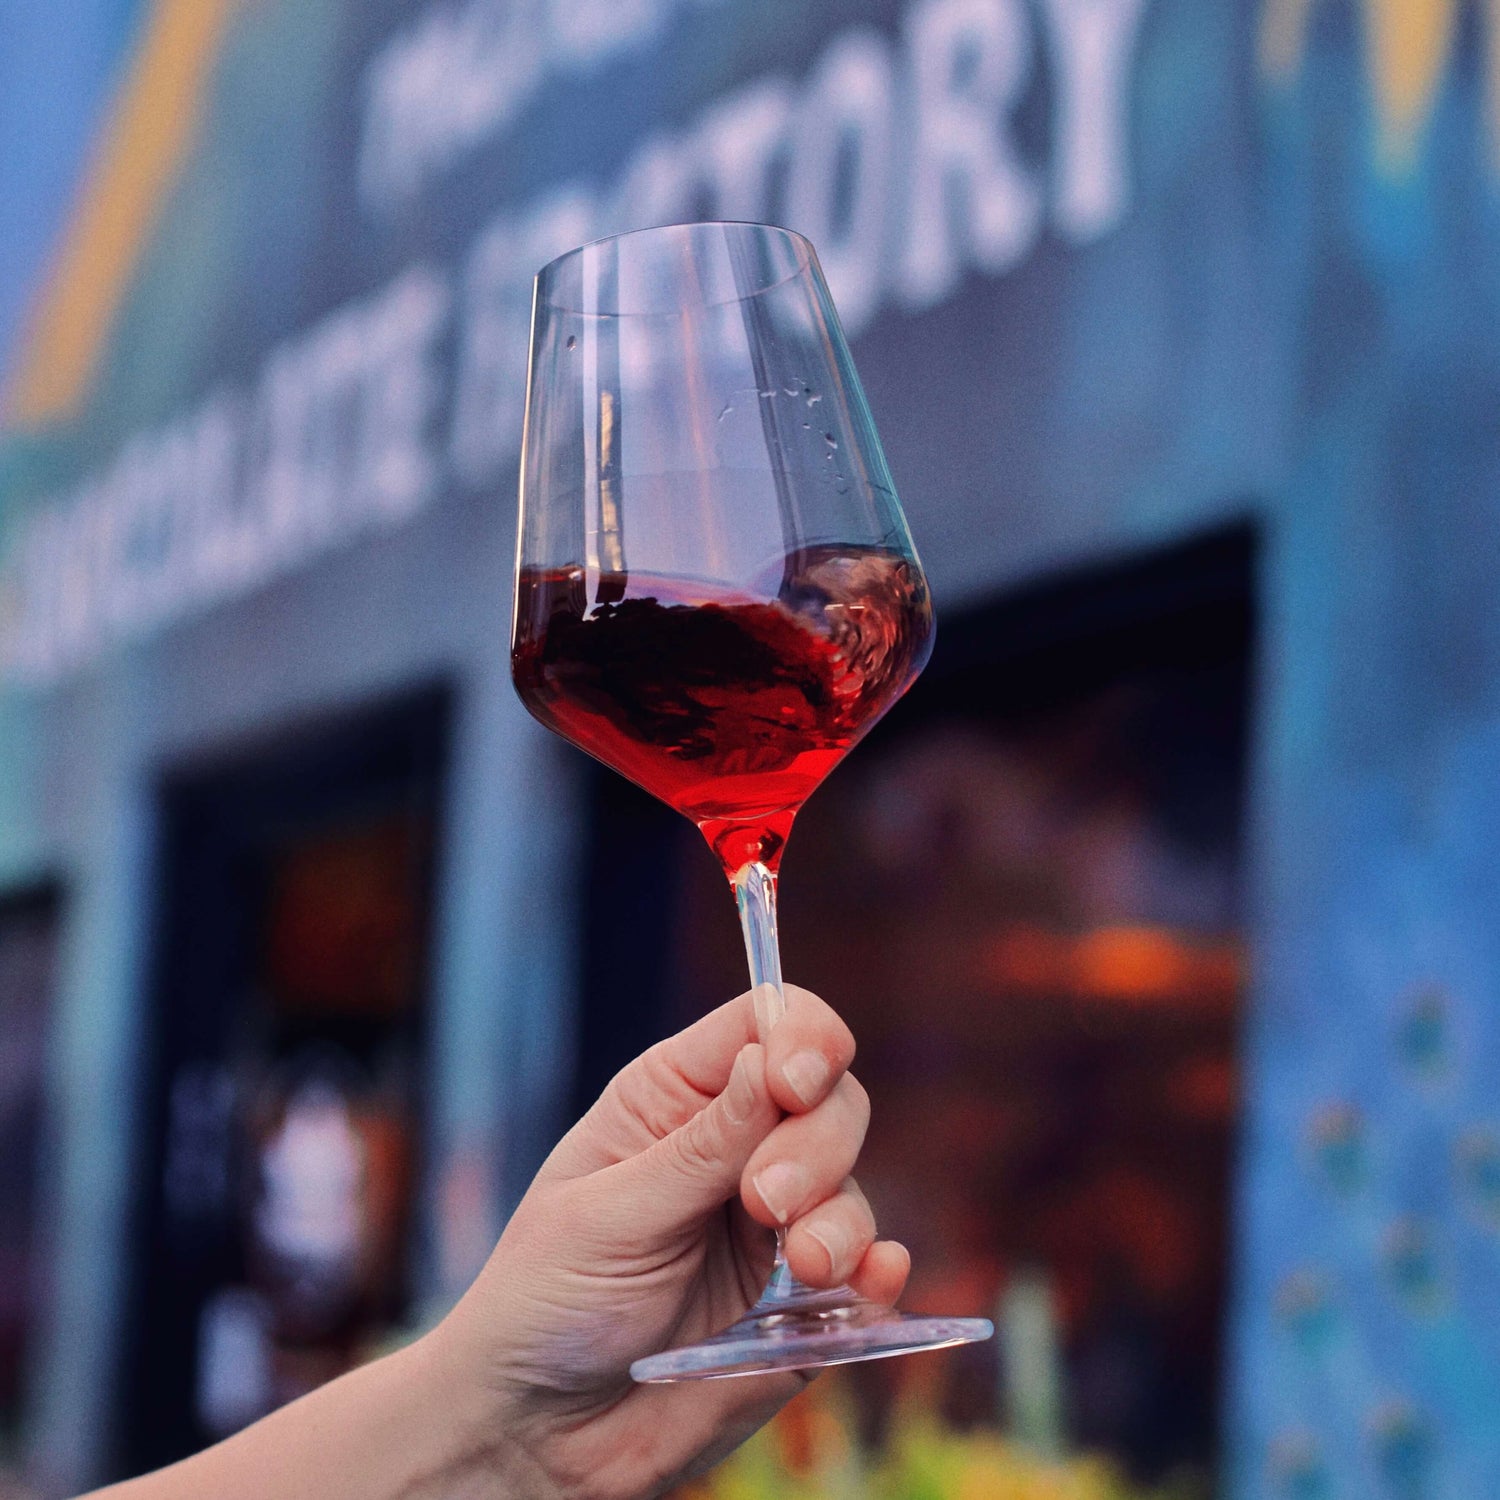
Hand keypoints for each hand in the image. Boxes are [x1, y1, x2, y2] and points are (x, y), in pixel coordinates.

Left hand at [429, 985, 908, 1499]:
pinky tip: (875, 1280)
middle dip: (817, 1141)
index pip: (765, 1023)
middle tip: (766, 1202)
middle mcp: (734, 1146)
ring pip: (852, 1181)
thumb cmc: (546, 1302)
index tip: (795, 1084)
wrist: (539, 1433)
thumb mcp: (611, 1214)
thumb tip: (771, 1058)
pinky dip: (881, 1270)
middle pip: (828, 1096)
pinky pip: (867, 1268)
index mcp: (674, 1098)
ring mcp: (773, 1223)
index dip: (801, 1036)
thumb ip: (702, 1146)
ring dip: (844, 1216)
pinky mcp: (801, 1300)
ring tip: (806, 1268)